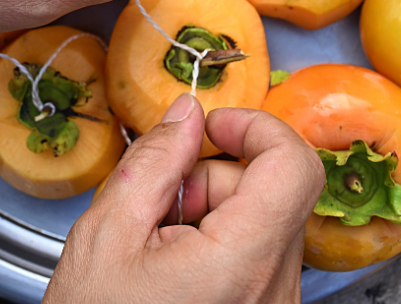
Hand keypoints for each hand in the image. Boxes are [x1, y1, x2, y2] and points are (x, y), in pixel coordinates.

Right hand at [47, 95, 324, 303]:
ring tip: (162, 247)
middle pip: (274, 190)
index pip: (294, 164)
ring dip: (215, 212)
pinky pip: (261, 254)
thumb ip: (154, 162)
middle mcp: (275, 290)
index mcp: (241, 263)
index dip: (255, 126)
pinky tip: (177, 267)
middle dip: (216, 177)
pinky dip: (222, 243)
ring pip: (267, 220)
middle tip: (161, 206)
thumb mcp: (107, 234)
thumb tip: (186, 113)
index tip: (214, 127)